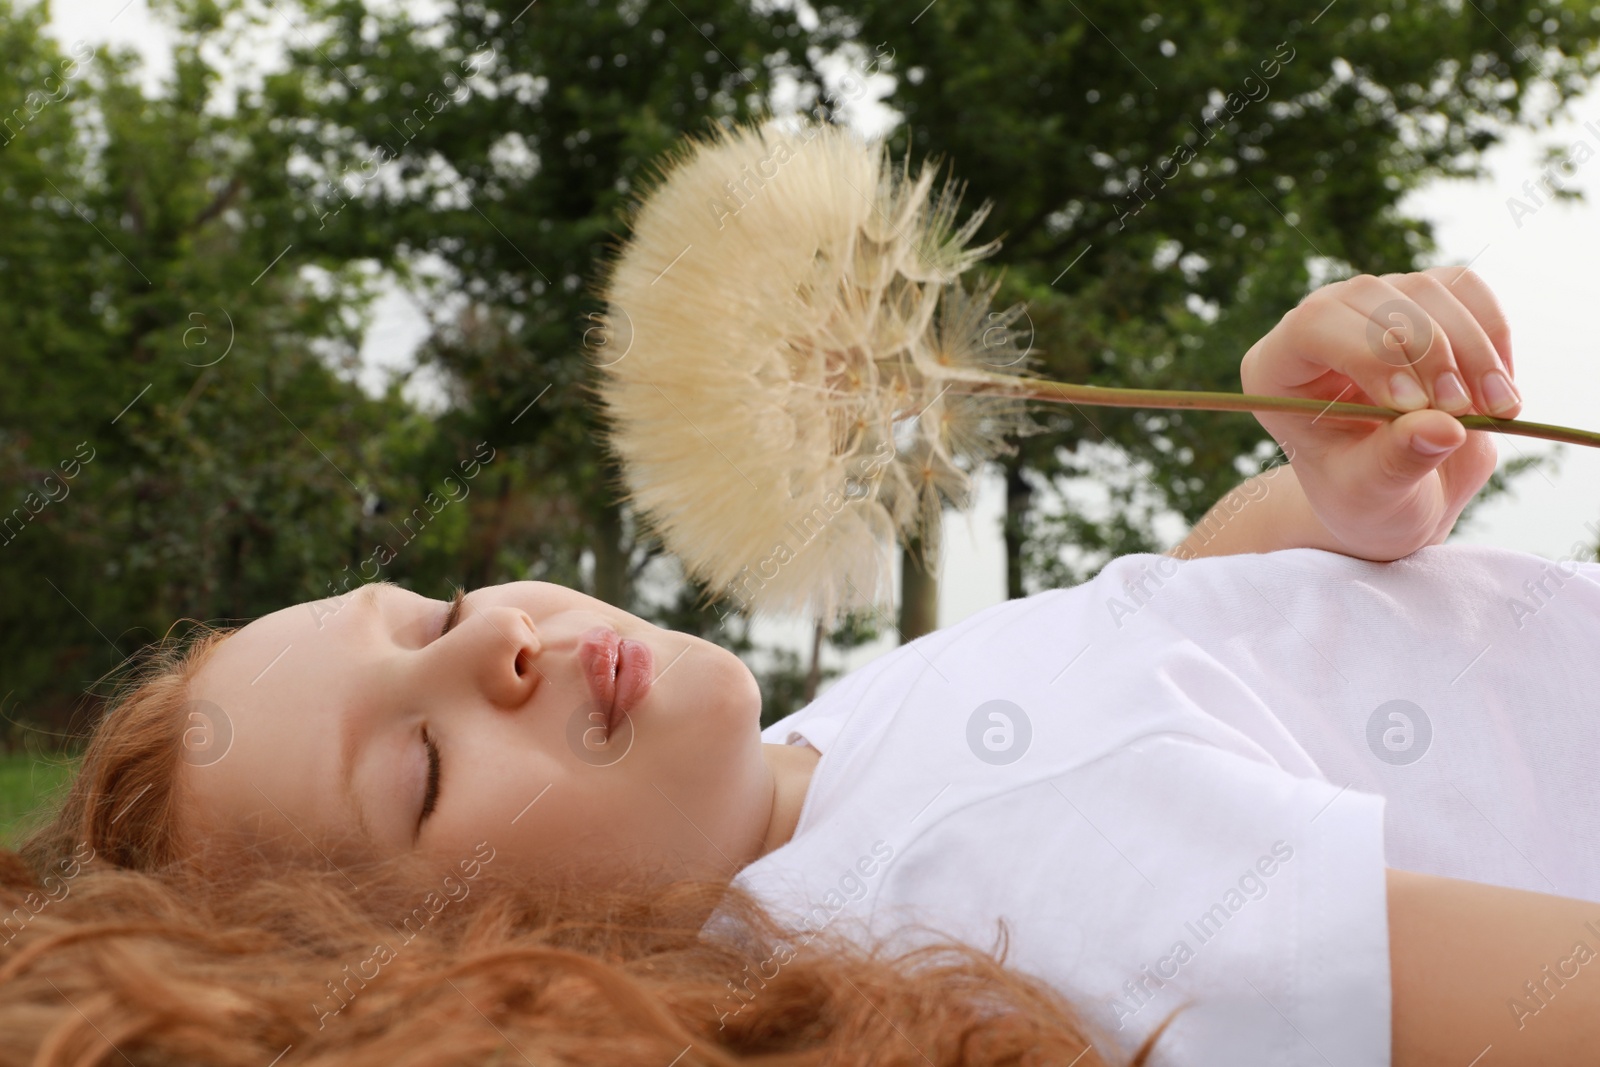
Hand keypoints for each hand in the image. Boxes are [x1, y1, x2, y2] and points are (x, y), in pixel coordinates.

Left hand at [1239, 267, 1520, 561]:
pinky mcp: (1424, 303)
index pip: (1313, 325)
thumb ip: (1396, 462)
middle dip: (1429, 353)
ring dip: (1471, 348)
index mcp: (1278, 370)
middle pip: (1372, 297)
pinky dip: (1493, 335)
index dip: (1370, 354)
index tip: (1416, 405)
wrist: (1398, 495)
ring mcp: (1372, 306)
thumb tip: (1442, 427)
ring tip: (1496, 409)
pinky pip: (1465, 289)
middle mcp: (1319, 325)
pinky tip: (1498, 388)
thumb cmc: (1366, 498)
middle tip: (1461, 413)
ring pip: (1425, 289)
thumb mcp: (1371, 494)